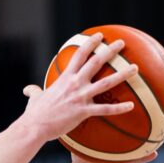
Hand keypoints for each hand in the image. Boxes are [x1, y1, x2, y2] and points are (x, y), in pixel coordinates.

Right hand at [20, 32, 137, 141]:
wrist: (35, 126)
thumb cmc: (35, 113)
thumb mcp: (34, 98)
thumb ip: (34, 91)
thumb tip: (28, 89)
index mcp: (64, 78)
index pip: (79, 55)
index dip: (90, 44)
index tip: (99, 36)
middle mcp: (75, 84)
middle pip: (96, 63)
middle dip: (110, 51)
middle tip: (122, 43)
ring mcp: (81, 97)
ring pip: (106, 83)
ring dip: (122, 74)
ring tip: (135, 68)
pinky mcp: (84, 112)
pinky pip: (105, 109)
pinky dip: (119, 108)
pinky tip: (131, 106)